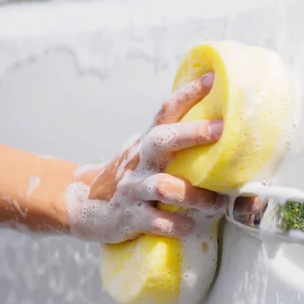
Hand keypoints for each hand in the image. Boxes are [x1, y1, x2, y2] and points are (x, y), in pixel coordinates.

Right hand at [66, 72, 228, 243]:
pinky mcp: (130, 216)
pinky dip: (175, 224)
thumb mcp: (145, 151)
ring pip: (165, 186)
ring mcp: (134, 188)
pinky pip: (156, 221)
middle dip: (193, 133)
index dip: (189, 93)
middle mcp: (141, 161)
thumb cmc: (131, 175)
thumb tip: (215, 125)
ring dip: (195, 195)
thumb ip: (171, 140)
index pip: (167, 111)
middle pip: (164, 140)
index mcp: (148, 142)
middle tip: (221, 129)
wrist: (82, 204)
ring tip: (218, 203)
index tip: (213, 78)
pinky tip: (190, 226)